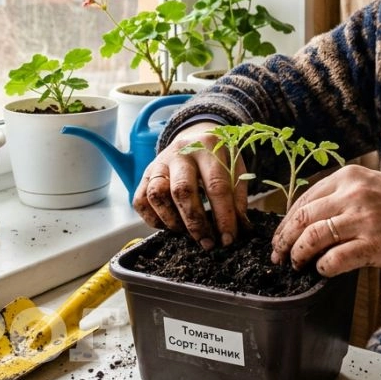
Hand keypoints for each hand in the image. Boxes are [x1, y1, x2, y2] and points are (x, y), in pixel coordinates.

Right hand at [132, 122, 248, 249]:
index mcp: (208, 147)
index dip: (223, 216)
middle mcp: (180, 153)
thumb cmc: (218, 158)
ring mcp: (159, 163)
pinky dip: (153, 219)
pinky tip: (170, 225)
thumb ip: (238, 197)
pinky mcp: (144, 175)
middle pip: (182, 190)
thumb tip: (240, 228)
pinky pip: (140, 201)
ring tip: (187, 233)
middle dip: (196, 223)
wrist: (194, 136)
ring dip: (172, 221)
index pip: (216, 185)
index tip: (228, 238)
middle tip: (207, 243)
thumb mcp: (235, 168)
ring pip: (156, 195)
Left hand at [270, 165, 380, 276]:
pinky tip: (323, 270)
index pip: (304, 199)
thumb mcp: (373, 185)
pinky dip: (322, 267)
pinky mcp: (374, 245)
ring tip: (296, 264)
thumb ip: (342, 195)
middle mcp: (354, 194)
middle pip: (302, 218)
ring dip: (298, 254)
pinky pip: (334, 260)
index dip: (286, 221)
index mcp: (350, 176)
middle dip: (284, 239)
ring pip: (312, 238)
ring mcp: (364, 220)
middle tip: (278, 254)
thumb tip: (307, 218)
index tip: (280, 235)